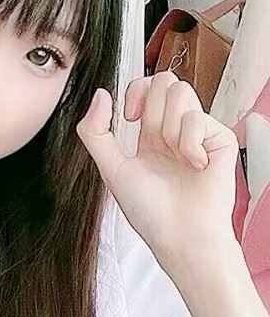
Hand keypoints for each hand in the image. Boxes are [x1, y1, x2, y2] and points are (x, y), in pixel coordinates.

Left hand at [75, 72, 239, 272]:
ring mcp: (198, 134)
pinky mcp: (220, 139)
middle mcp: (174, 131)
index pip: (146, 87)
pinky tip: (194, 164)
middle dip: (152, 106)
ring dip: (169, 126)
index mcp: (150, 136)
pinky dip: (190, 142)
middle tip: (153, 137)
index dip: (136, 92)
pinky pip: (198, 117)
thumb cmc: (151, 212)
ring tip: (175, 156)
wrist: (181, 235)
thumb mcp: (112, 170)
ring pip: (181, 92)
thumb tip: (100, 95)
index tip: (131, 117)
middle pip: (165, 81)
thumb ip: (95, 132)